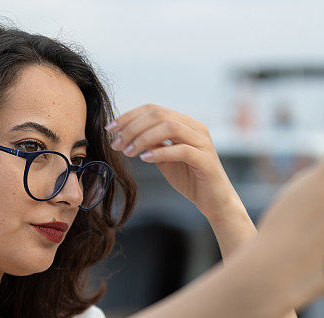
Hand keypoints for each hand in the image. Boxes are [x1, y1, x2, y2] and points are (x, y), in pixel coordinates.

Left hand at [106, 104, 238, 218]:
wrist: (214, 201)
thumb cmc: (190, 178)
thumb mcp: (165, 158)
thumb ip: (152, 143)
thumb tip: (128, 133)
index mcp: (185, 123)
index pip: (153, 109)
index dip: (129, 116)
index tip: (110, 129)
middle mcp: (195, 127)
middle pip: (159, 115)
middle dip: (132, 127)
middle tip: (116, 144)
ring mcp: (202, 142)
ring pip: (169, 127)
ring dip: (143, 138)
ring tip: (128, 152)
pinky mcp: (205, 160)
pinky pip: (181, 150)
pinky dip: (160, 153)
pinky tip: (145, 160)